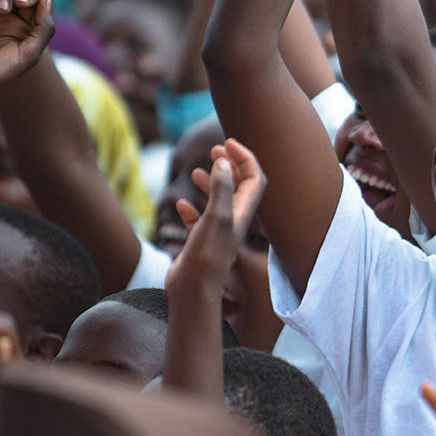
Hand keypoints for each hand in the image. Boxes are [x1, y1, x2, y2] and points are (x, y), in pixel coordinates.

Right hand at [166, 139, 268, 293]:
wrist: (193, 292)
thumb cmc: (207, 257)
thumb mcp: (217, 217)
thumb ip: (222, 188)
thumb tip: (224, 162)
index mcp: (243, 213)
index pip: (254, 178)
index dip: (245, 158)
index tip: (227, 143)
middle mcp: (234, 222)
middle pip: (239, 187)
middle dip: (230, 166)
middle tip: (216, 150)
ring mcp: (217, 234)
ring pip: (218, 202)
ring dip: (210, 184)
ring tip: (197, 171)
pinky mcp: (201, 245)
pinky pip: (199, 221)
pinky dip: (192, 209)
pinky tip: (181, 205)